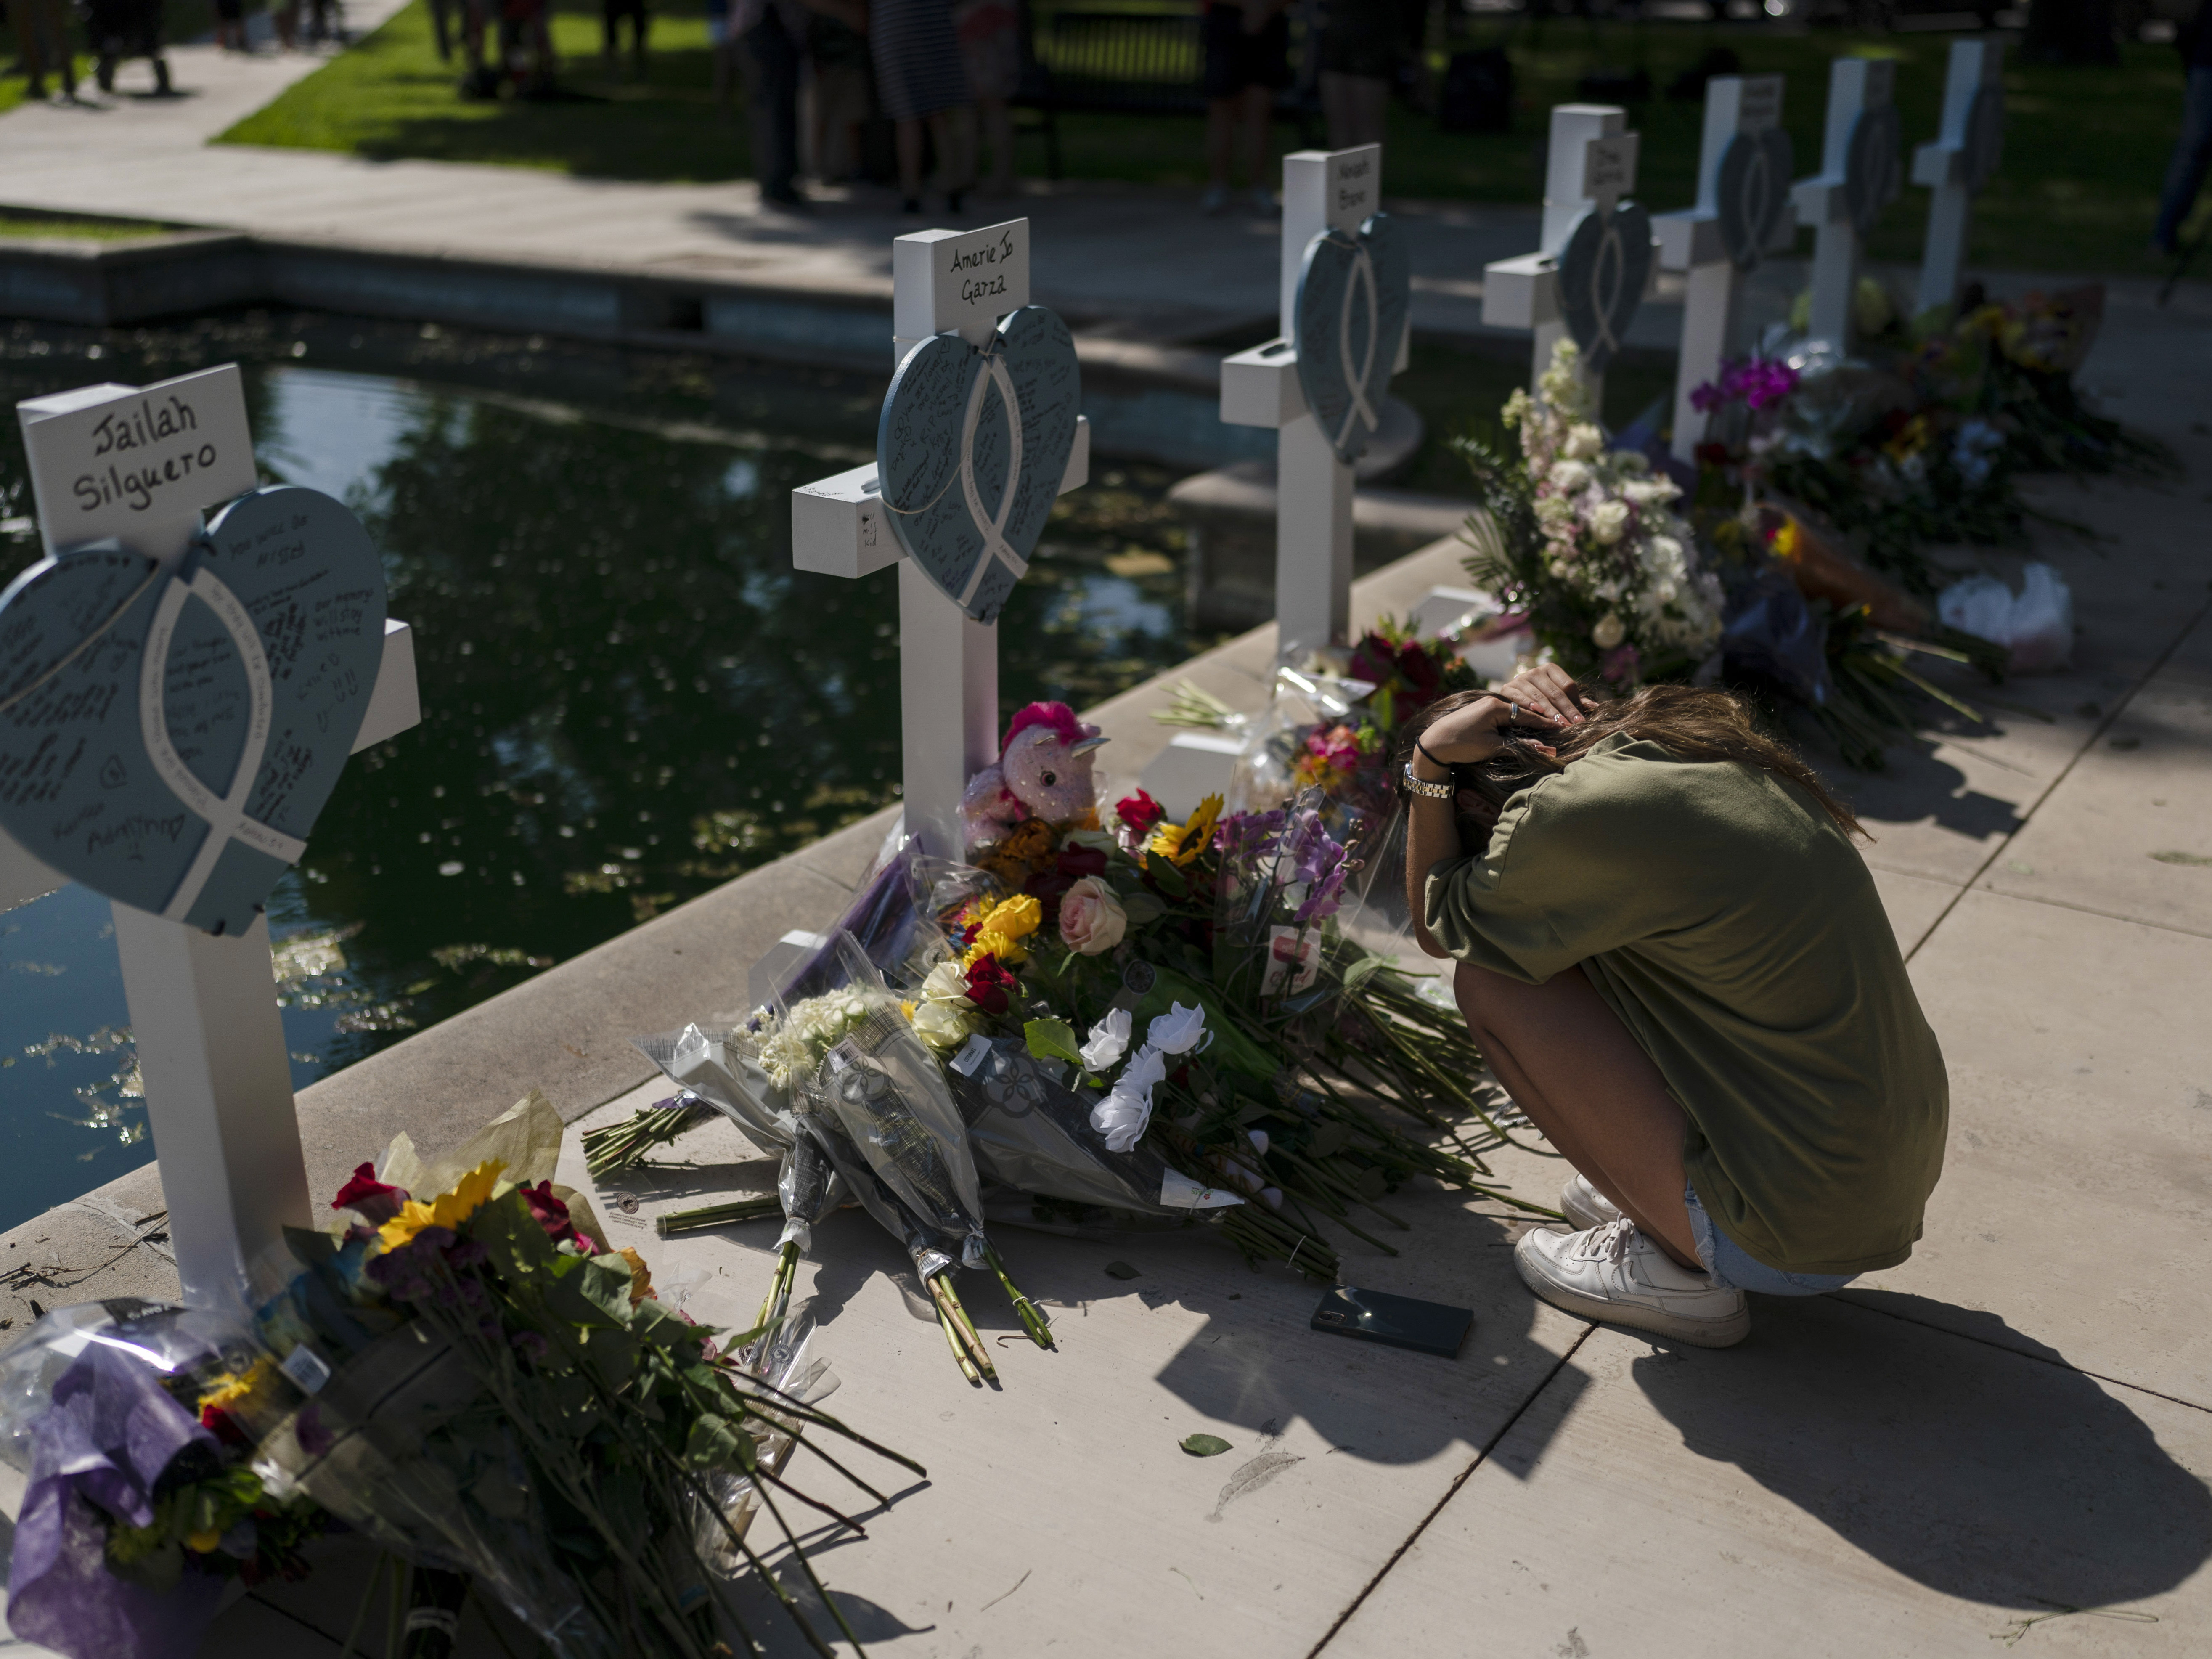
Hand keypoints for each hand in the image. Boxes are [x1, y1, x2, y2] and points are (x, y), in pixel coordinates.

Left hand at [1411, 694, 1559, 773]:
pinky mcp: (1481, 711)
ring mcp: (1486, 705)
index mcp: (1497, 707)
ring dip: (1529, 721)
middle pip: (1523, 711)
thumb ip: (1520, 747)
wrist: (1433, 743)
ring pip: (1514, 713)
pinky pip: (1505, 715)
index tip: (1563, 728)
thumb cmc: (1461, 745)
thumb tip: (1547, 750)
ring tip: (1548, 727)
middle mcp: (1493, 701)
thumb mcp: (1493, 747)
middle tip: (1560, 727)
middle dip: (1541, 720)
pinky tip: (1525, 727)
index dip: (1546, 723)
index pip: (1529, 715)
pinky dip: (1516, 721)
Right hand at [1492, 663, 1588, 725]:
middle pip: (1555, 692)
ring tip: (1560, 725)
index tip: (1581, 720)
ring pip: (1540, 697)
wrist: (1509, 699)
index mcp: (1550, 669)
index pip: (1567, 685)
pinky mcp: (1507, 688)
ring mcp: (1520, 679)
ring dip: (1551, 712)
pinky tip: (1538, 714)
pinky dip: (1529, 705)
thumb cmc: (1539, 699)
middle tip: (1573, 725)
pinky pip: (1520, 698)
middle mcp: (1535, 671)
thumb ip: (1574, 701)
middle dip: (1566, 711)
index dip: (1575, 703)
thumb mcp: (1557, 697)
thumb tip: (1596, 707)